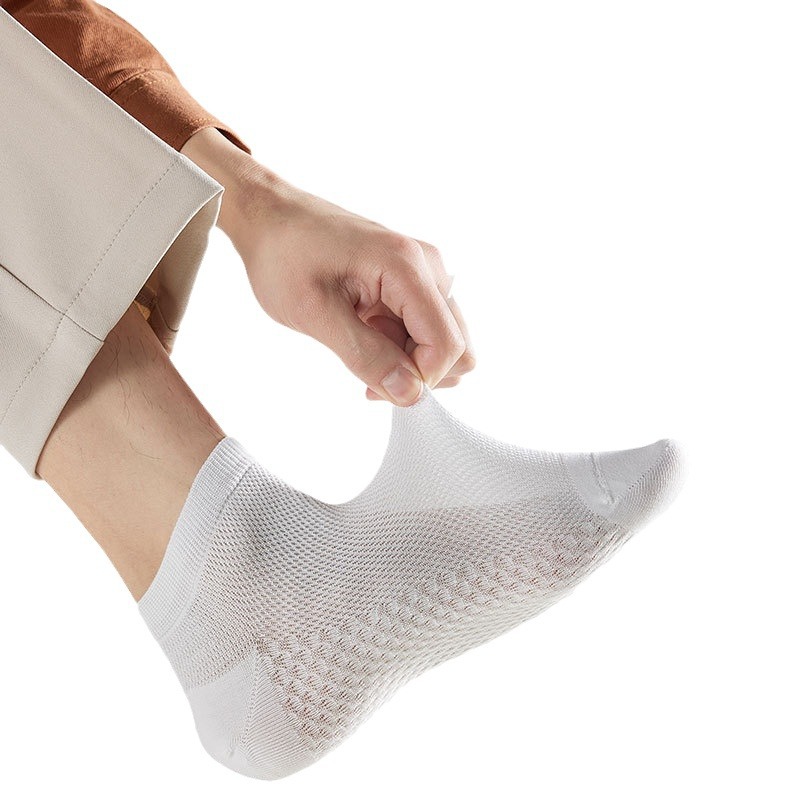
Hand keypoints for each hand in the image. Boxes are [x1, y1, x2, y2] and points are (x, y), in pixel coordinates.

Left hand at [180, 128, 475, 404]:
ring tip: (358, 341)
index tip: (374, 386)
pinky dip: (398, 346)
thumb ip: (365, 355)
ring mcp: (423, 273)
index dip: (419, 379)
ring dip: (405, 359)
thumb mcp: (314, 313)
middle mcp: (428, 267)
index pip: (447, 344)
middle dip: (416, 372)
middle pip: (456, 346)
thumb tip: (410, 394)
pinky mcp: (413, 282)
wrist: (270, 217)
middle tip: (364, 367)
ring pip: (441, 342)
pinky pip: (424, 330)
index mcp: (406, 266)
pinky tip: (362, 334)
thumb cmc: (283, 254)